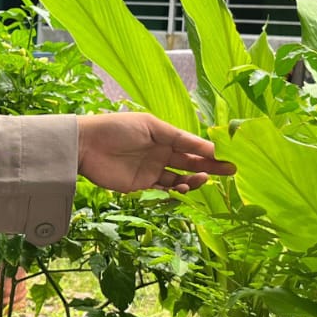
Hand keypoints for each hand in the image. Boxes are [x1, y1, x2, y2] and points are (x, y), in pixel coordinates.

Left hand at [76, 112, 234, 194]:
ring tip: (202, 178)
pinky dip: (177, 190)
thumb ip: (178, 137)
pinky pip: (164, 190)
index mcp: (163, 135)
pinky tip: (185, 188)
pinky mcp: (140, 185)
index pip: (191, 144)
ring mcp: (151, 170)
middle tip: (231, 171)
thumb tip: (206, 145)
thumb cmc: (117, 129)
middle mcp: (160, 153)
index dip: (210, 150)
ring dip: (194, 180)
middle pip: (190, 162)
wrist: (86, 146)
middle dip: (211, 166)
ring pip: (180, 178)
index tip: (229, 155)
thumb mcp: (151, 126)